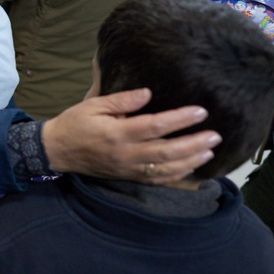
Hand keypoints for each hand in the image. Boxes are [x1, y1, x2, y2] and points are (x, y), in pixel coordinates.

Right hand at [41, 88, 219, 183]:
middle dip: (193, 144)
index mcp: (117, 133)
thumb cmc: (75, 123)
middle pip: (166, 152)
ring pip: (165, 169)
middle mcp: (126, 154)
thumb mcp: (93, 104)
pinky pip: (156, 180)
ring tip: (209, 150)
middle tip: (215, 134)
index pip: (155, 126)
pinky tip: (191, 167)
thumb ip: (121, 99)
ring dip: (190, 161)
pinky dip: (176, 175)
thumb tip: (148, 93)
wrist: (57, 151)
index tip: (200, 111)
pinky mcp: (128, 177)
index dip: (179, 119)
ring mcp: (128, 168)